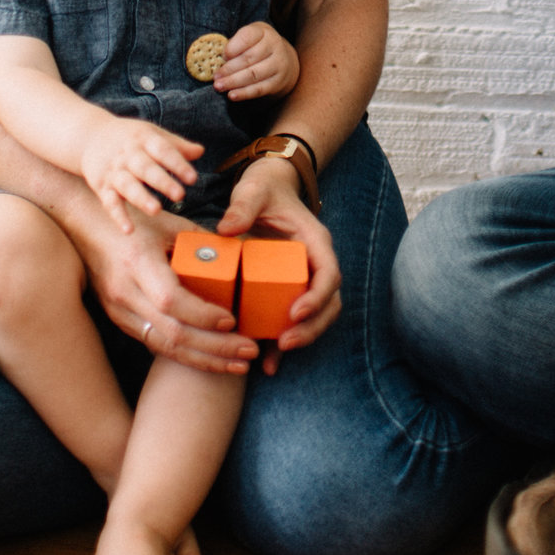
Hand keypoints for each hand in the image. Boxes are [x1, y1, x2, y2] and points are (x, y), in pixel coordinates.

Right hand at [67, 200, 257, 375]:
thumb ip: (203, 243)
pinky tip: (212, 359)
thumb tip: (242, 257)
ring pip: (164, 347)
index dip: (204, 315)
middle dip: (215, 348)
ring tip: (239, 364)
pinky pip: (155, 344)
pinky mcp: (119, 321)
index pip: (171, 300)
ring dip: (205, 360)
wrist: (83, 227)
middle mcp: (125, 292)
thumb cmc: (133, 221)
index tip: (233, 320)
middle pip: (172, 333)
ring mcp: (119, 311)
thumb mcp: (169, 224)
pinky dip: (186, 354)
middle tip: (249, 350)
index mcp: (137, 263)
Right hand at [76, 115, 203, 231]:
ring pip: (127, 186)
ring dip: (141, 198)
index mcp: (143, 139)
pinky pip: (110, 203)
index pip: (162, 150)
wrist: (89, 136)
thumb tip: (200, 151)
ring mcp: (114, 171)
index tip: (193, 178)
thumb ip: (176, 145)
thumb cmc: (128, 138)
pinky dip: (118, 216)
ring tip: (157, 210)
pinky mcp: (102, 186)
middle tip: (180, 195)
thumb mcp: (151, 134)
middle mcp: (127, 155)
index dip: (177, 164)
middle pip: (145, 168)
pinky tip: (129, 230)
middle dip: (162, 181)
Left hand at [213, 21, 299, 99]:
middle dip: (229, 68)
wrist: (284, 60)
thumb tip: (219, 60)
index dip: (232, 47)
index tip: (222, 56)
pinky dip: (244, 93)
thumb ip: (235, 44)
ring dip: (233, 82)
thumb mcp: (249, 38)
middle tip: (215, 77)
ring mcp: (278, 64)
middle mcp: (274, 45)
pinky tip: (231, 95)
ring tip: (219, 86)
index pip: (247, 36)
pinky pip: (259, 89)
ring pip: (253, 74)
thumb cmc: (258, 47)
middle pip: (249, 58)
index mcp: (264, 32)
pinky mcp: (277, 81)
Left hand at [214, 156, 341, 374]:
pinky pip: (292, 321)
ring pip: (316, 317)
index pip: (329, 274)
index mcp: (315, 241)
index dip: (317, 297)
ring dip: (301, 339)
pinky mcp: (288, 290)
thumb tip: (225, 229)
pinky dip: (282, 343)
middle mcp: (315, 264)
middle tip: (284, 342)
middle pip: (328, 303)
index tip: (297, 313)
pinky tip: (265, 365)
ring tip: (273, 358)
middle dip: (311, 328)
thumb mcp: (252, 191)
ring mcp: (304, 279)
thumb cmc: (263, 188)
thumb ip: (243, 206)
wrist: (267, 189)